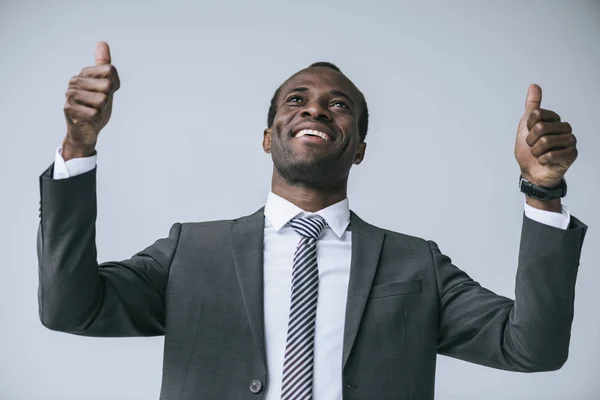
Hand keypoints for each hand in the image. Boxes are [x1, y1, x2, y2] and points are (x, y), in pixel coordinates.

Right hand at [62, 41, 119, 159]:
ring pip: (102, 100)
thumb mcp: (106, 86)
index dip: (114, 85)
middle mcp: (75, 81)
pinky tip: (88, 119)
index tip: (105, 92)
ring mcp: (70, 94)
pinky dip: (96, 119)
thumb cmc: (97, 107)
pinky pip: (94, 113)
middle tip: (98, 105)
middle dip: (107, 99)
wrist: (86, 131)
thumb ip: (104, 66)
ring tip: (92, 111)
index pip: (110, 70)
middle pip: (107, 86)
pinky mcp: (68, 109)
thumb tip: (101, 42)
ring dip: (101, 110)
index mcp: (84, 73)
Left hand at [514, 84, 577, 187]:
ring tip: (539, 154)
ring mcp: (570, 141)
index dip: (527, 126)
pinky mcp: (572, 154)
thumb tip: (534, 85)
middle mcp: (564, 128)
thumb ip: (532, 106)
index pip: (536, 114)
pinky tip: (545, 161)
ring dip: (536, 151)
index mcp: (554, 119)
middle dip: (530, 140)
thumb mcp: (526, 125)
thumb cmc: (529, 150)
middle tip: (534, 147)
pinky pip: (551, 155)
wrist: (531, 172)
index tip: (529, 133)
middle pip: (540, 127)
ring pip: (545, 141)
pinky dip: (542, 160)